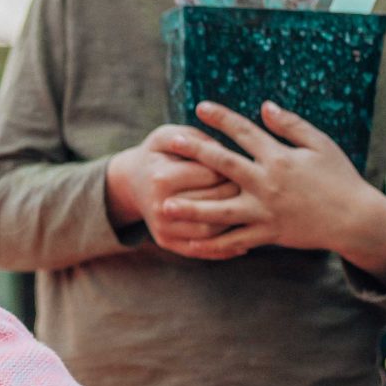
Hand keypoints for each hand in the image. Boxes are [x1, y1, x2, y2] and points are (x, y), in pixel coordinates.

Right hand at [106, 126, 243, 253]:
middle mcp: (161, 206)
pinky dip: (223, 248)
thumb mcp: (169, 135)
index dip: (232, 168)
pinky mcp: (166, 242)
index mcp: (162, 178)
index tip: (242, 164)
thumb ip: (196, 139)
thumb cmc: (158, 154)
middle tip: (253, 186)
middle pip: (214, 204)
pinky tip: (243, 241)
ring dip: (235, 222)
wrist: (131, 182)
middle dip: (238, 194)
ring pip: (212, 231)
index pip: (212, 176)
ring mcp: (163, 228)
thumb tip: (226, 153)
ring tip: (250, 209)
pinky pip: (201, 250)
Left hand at [157, 100, 385, 277]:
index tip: (200, 107)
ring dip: (190, 207)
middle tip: (170, 142)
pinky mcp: (267, 234)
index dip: (222, 118)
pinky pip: (234, 241)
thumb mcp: (321, 144)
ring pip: (220, 210)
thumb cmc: (340, 178)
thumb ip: (291, 125)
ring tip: (164, 206)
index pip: (244, 132)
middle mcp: (268, 183)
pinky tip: (189, 242)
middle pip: (224, 165)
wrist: (355, 220)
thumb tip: (264, 106)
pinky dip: (212, 244)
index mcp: (280, 158)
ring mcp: (265, 211)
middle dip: (195, 152)